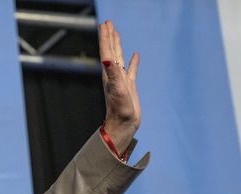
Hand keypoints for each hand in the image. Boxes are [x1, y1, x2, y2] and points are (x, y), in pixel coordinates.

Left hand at [99, 20, 140, 153]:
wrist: (123, 125)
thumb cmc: (119, 109)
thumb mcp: (117, 90)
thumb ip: (112, 73)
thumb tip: (106, 58)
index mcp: (109, 74)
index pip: (106, 51)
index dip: (105, 37)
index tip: (104, 24)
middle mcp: (113, 74)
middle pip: (110, 51)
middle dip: (109, 37)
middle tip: (108, 23)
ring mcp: (122, 80)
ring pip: (119, 57)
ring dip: (117, 45)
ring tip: (116, 33)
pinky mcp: (130, 86)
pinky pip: (132, 69)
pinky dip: (134, 61)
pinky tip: (136, 54)